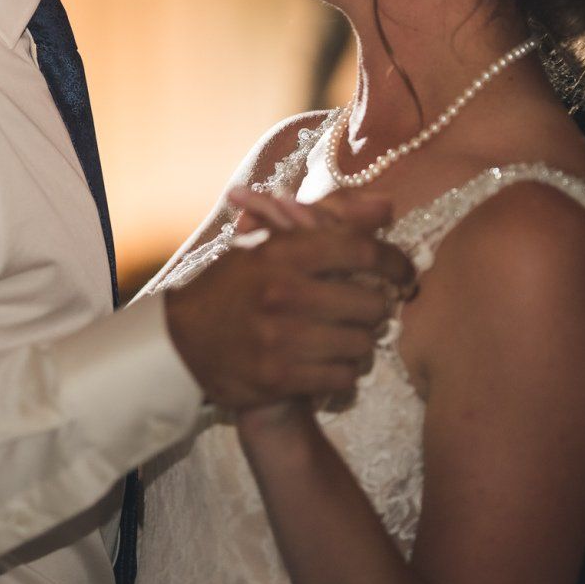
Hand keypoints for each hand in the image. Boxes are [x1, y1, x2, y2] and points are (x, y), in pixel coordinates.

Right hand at [162, 197, 413, 409]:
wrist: (181, 345)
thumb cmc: (231, 289)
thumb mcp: (267, 246)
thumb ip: (326, 222)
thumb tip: (387, 206)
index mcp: (280, 252)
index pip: (361, 251)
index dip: (394, 262)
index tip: (403, 273)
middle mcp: (283, 293)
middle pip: (371, 304)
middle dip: (374, 309)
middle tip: (363, 310)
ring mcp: (282, 339)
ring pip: (362, 344)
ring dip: (359, 342)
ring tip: (342, 337)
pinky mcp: (280, 378)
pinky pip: (345, 376)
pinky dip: (344, 372)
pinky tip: (328, 362)